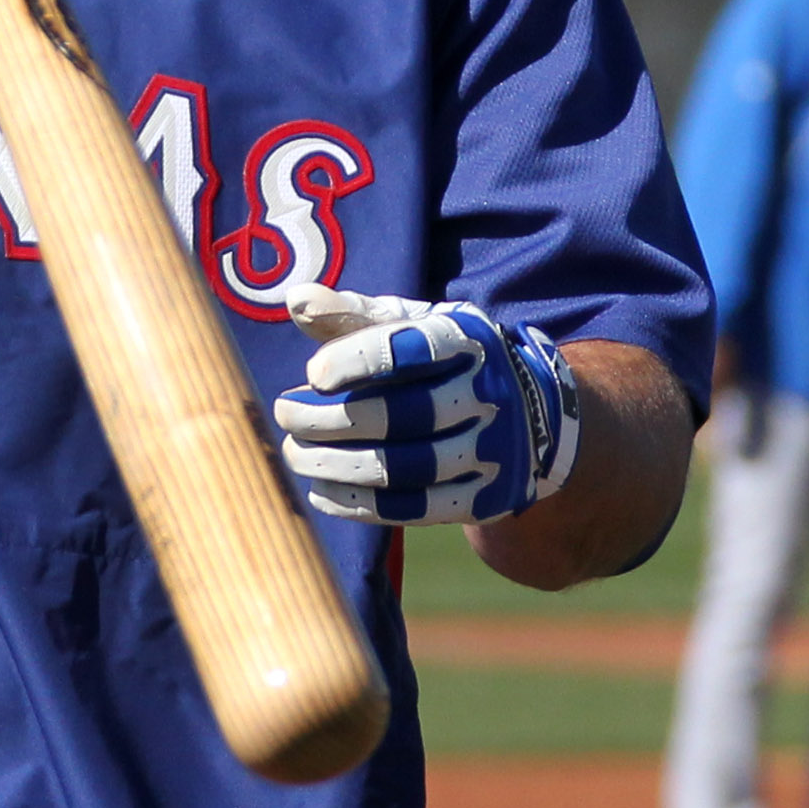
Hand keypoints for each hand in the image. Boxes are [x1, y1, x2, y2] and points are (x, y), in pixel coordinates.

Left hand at [273, 283, 580, 525]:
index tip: (313, 374)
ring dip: (340, 464)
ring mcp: (493, 449)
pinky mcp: (486, 496)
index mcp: (466, 340)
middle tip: (286, 414)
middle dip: (334, 418)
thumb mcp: (406, 324)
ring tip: (295, 453)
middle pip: (407, 413)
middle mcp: (489, 394)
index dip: (359, 361)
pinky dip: (363, 504)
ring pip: (409, 466)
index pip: (415, 348)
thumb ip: (351, 314)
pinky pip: (419, 508)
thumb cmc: (438, 360)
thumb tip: (296, 300)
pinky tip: (320, 491)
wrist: (522, 411)